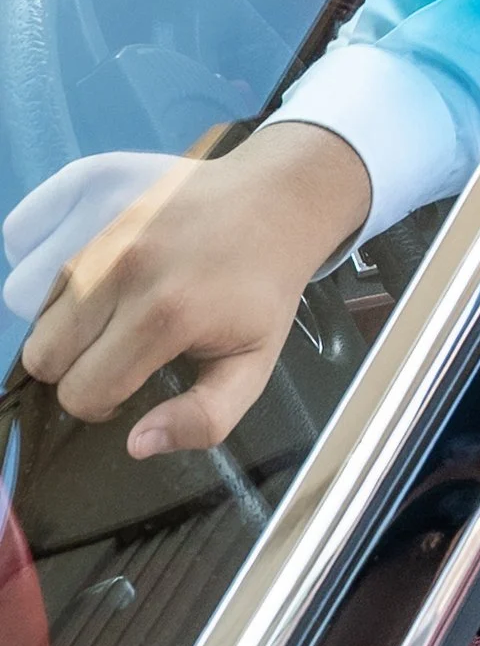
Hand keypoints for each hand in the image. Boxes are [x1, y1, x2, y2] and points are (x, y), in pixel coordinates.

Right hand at [14, 123, 372, 459]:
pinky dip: (58, 289)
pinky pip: (42, 264)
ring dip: (64, 331)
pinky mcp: (99, 207)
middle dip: (75, 372)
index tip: (132, 387)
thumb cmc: (264, 289)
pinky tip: (100, 291)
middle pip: (44, 356)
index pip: (82, 392)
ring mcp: (107, 233)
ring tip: (111, 322)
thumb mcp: (254, 366)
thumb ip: (203, 420)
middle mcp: (123, 271)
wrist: (276, 201)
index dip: (103, 404)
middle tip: (118, 358)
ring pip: (36, 312)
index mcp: (165, 316)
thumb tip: (136, 444)